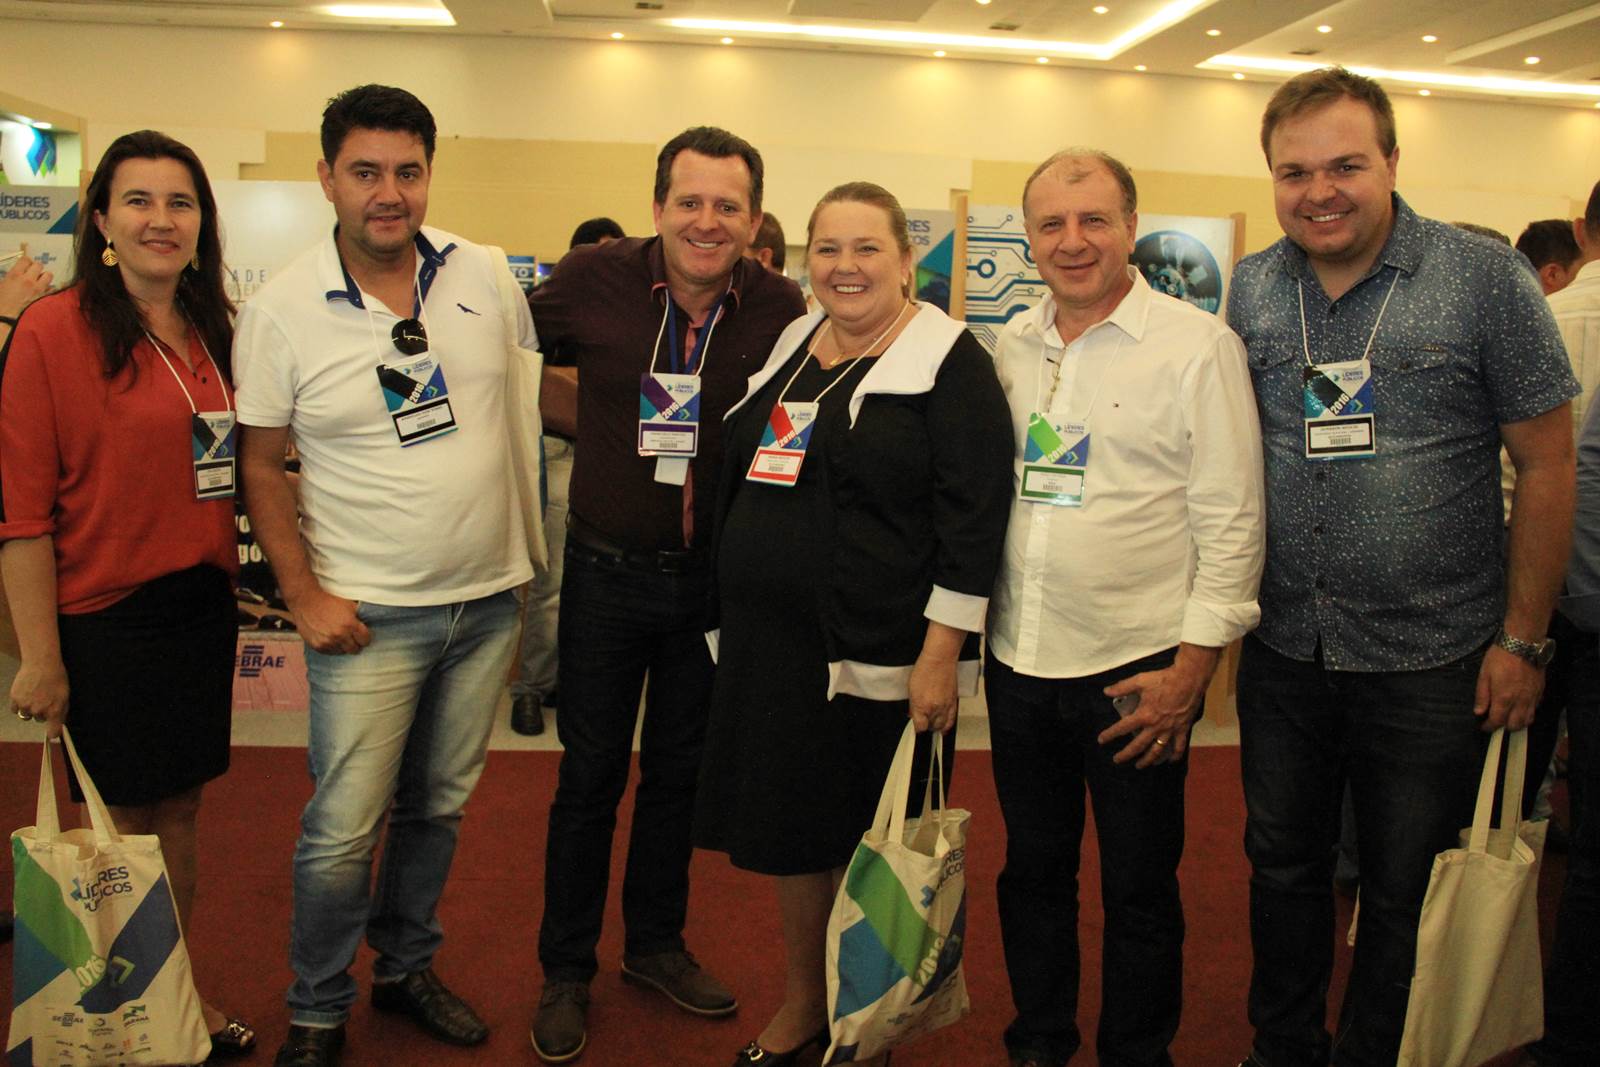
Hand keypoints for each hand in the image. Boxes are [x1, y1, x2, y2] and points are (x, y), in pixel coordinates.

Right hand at [0, 254, 53, 317]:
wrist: (5, 315)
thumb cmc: (1, 299)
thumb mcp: (3, 282)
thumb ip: (13, 274)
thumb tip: (21, 270)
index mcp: (15, 275)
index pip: (26, 259)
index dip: (26, 261)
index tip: (25, 265)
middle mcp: (28, 280)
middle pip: (39, 265)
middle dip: (36, 267)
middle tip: (32, 272)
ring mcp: (37, 289)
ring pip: (49, 275)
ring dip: (44, 276)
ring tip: (39, 280)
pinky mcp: (43, 298)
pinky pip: (51, 288)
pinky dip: (48, 288)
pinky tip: (42, 290)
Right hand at [11, 655, 68, 738]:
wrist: (41, 663)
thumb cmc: (56, 678)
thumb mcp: (65, 695)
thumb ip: (62, 711)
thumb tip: (59, 723)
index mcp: (54, 711)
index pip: (53, 732)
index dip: (53, 733)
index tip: (52, 732)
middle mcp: (39, 711)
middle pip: (40, 720)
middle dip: (42, 712)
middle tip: (45, 698)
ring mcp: (26, 705)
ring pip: (26, 715)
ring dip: (30, 709)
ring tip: (35, 695)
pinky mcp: (15, 699)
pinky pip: (15, 709)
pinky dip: (19, 704)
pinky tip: (26, 694)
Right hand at [288, 588, 370, 654]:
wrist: (306, 602)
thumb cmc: (329, 601)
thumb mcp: (349, 605)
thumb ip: (359, 617)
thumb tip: (368, 625)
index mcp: (350, 625)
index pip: (365, 640)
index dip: (365, 637)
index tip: (362, 635)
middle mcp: (339, 635)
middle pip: (355, 649)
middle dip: (355, 643)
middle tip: (352, 638)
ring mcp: (328, 642)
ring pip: (342, 652)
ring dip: (343, 646)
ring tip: (338, 636)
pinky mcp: (318, 646)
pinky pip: (330, 652)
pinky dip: (332, 647)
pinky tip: (329, 638)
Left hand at [908, 654, 958, 733]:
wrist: (940, 660)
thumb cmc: (924, 670)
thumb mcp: (911, 689)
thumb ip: (913, 705)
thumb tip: (914, 715)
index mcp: (921, 706)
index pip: (920, 727)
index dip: (917, 728)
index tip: (916, 727)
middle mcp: (934, 709)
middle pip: (931, 727)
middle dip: (927, 727)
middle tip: (924, 723)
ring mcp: (945, 706)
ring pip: (942, 726)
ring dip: (936, 727)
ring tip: (933, 726)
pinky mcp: (954, 703)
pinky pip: (951, 720)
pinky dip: (947, 726)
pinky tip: (944, 728)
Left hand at [1098, 646, 1216, 768]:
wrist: (1189, 680)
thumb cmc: (1164, 680)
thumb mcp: (1139, 680)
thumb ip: (1122, 687)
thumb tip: (1106, 691)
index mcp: (1144, 715)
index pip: (1122, 728)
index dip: (1110, 735)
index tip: (1101, 740)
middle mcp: (1155, 727)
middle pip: (1138, 745)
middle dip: (1126, 755)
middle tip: (1117, 760)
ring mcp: (1170, 730)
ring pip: (1157, 750)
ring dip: (1147, 760)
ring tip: (1140, 766)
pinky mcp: (1182, 729)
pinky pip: (1179, 746)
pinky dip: (1175, 755)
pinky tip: (1170, 761)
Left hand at [1473, 644, 1543, 730]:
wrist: (1523, 644)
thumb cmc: (1500, 657)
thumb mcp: (1484, 674)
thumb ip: (1482, 695)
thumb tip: (1479, 712)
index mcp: (1504, 698)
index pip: (1497, 721)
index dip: (1489, 727)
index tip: (1484, 726)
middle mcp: (1520, 702)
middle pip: (1515, 725)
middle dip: (1504, 727)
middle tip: (1497, 721)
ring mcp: (1533, 697)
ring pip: (1528, 720)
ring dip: (1518, 722)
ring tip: (1509, 717)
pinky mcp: (1541, 691)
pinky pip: (1535, 709)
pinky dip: (1528, 713)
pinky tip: (1521, 707)